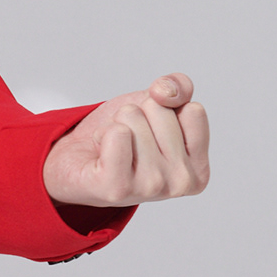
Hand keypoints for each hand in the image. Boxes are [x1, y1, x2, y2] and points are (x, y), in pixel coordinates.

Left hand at [42, 72, 209, 208]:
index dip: (166, 109)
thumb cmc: (123, 137)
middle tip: (128, 141)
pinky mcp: (117, 188)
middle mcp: (179, 183)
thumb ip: (179, 88)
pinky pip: (116, 133)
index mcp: (198, 169)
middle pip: (159, 109)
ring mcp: (150, 188)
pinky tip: (101, 153)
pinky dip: (102, 133)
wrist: (79, 160)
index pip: (193, 109)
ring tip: (114, 147)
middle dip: (138, 115)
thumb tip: (165, 92)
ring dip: (116, 124)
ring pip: (132, 117)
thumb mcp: (158, 105)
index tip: (153, 131)